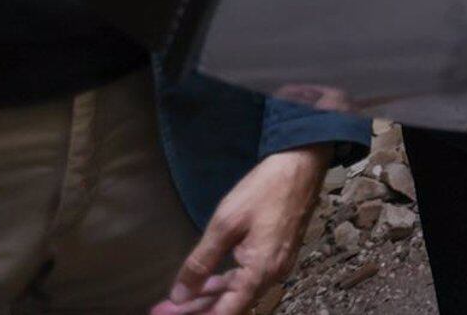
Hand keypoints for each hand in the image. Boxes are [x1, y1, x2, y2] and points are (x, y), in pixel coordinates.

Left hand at [154, 144, 331, 314]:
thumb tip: (180, 295)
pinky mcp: (278, 255)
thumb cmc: (264, 191)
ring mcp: (277, 266)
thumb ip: (201, 262)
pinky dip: (226, 284)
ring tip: (180, 298)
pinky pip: (248, 280)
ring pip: (239, 294)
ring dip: (210, 298)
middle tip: (165, 308)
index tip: (165, 312)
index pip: (224, 313)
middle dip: (197, 308)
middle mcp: (272, 276)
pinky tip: (208, 281)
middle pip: (231, 306)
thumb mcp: (226, 224)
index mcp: (260, 272)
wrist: (301, 165)